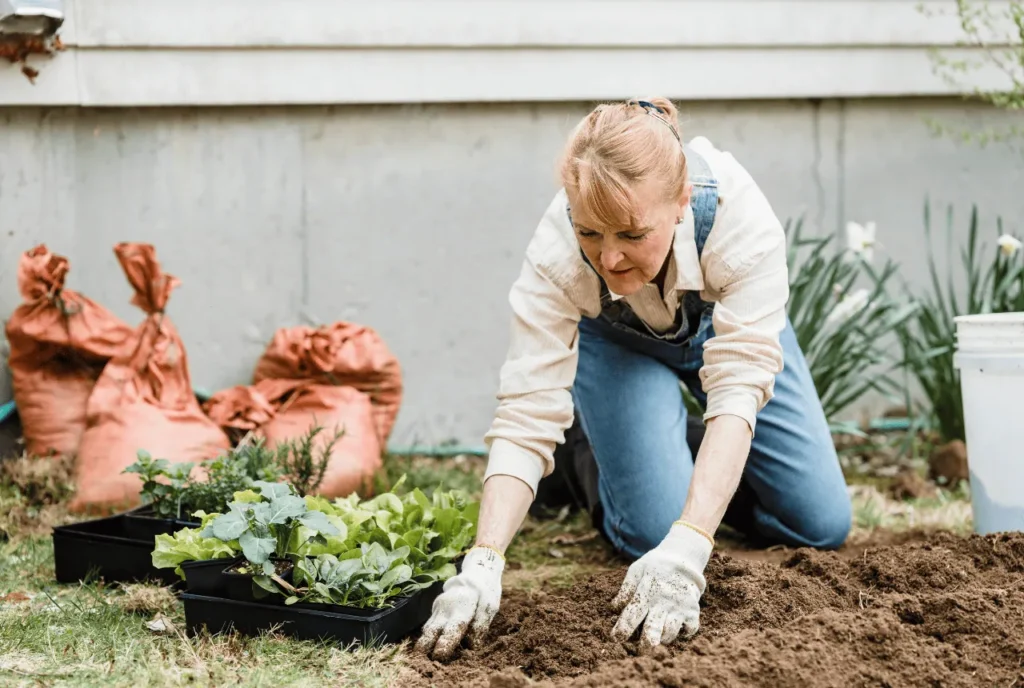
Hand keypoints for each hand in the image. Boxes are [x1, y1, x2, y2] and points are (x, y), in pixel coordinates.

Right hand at [415, 545, 504, 659]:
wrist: (475, 574)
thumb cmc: (485, 592)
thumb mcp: (490, 606)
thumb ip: (480, 625)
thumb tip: (472, 645)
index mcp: (462, 607)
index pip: (452, 628)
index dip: (445, 643)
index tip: (439, 656)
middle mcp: (446, 607)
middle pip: (432, 629)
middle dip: (426, 645)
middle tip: (421, 661)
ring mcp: (438, 607)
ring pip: (428, 628)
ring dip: (424, 643)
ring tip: (420, 658)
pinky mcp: (435, 609)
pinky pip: (429, 625)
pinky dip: (427, 637)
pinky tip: (425, 648)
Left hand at [610, 521, 712, 648]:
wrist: (683, 557)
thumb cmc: (655, 566)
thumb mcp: (637, 570)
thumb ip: (626, 589)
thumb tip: (613, 608)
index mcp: (646, 592)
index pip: (632, 614)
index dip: (622, 629)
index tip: (615, 639)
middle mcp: (663, 602)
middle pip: (653, 629)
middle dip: (645, 644)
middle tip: (641, 651)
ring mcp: (679, 607)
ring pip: (670, 633)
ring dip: (662, 639)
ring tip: (656, 639)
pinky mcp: (693, 611)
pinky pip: (689, 630)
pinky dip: (683, 634)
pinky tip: (676, 630)